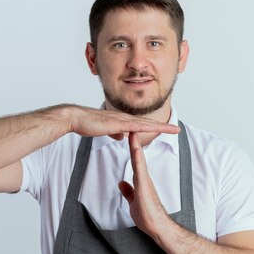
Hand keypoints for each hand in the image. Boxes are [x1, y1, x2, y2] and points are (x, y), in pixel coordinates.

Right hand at [65, 105, 179, 139]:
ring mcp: (122, 120)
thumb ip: (114, 132)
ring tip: (174, 129)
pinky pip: (136, 126)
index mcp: (121, 120)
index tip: (166, 129)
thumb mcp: (104, 130)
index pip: (142, 124)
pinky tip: (156, 129)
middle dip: (163, 126)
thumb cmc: (86, 123)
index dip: (155, 126)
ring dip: (161, 126)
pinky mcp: (117, 123)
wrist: (75, 118)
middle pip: (148, 122)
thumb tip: (122, 136)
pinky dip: (147, 128)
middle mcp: (124, 118)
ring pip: (146, 124)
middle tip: (177, 129)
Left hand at [118, 132, 172, 240]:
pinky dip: (138, 159)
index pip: (134, 160)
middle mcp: (144, 178)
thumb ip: (128, 191)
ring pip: (139, 160)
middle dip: (133, 141)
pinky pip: (140, 170)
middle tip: (131, 125)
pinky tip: (135, 150)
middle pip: (137, 156)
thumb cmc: (148, 216)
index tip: (128, 135)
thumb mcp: (133, 201)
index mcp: (141, 180)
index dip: (131, 148)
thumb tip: (122, 183)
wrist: (157, 227)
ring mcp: (145, 181)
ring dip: (135, 145)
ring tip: (133, 131)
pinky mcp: (145, 186)